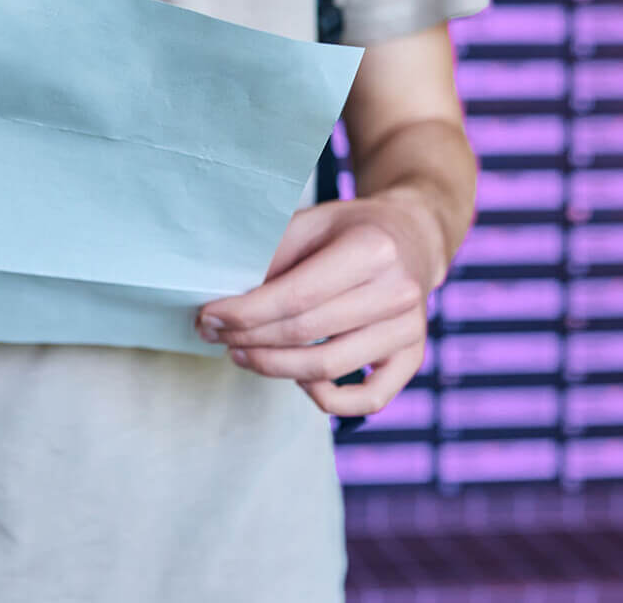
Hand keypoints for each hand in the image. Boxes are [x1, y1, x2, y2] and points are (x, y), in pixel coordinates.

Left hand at [194, 193, 442, 417]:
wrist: (413, 238)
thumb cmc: (352, 230)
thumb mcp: (311, 222)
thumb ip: (272, 255)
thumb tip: (228, 298)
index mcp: (372, 250)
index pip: (296, 296)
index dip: (245, 314)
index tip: (209, 317)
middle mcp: (397, 292)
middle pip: (305, 333)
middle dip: (249, 339)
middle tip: (215, 335)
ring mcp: (408, 330)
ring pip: (328, 368)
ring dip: (273, 367)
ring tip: (241, 354)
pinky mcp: (413, 357)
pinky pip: (369, 399)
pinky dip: (326, 398)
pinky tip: (296, 377)